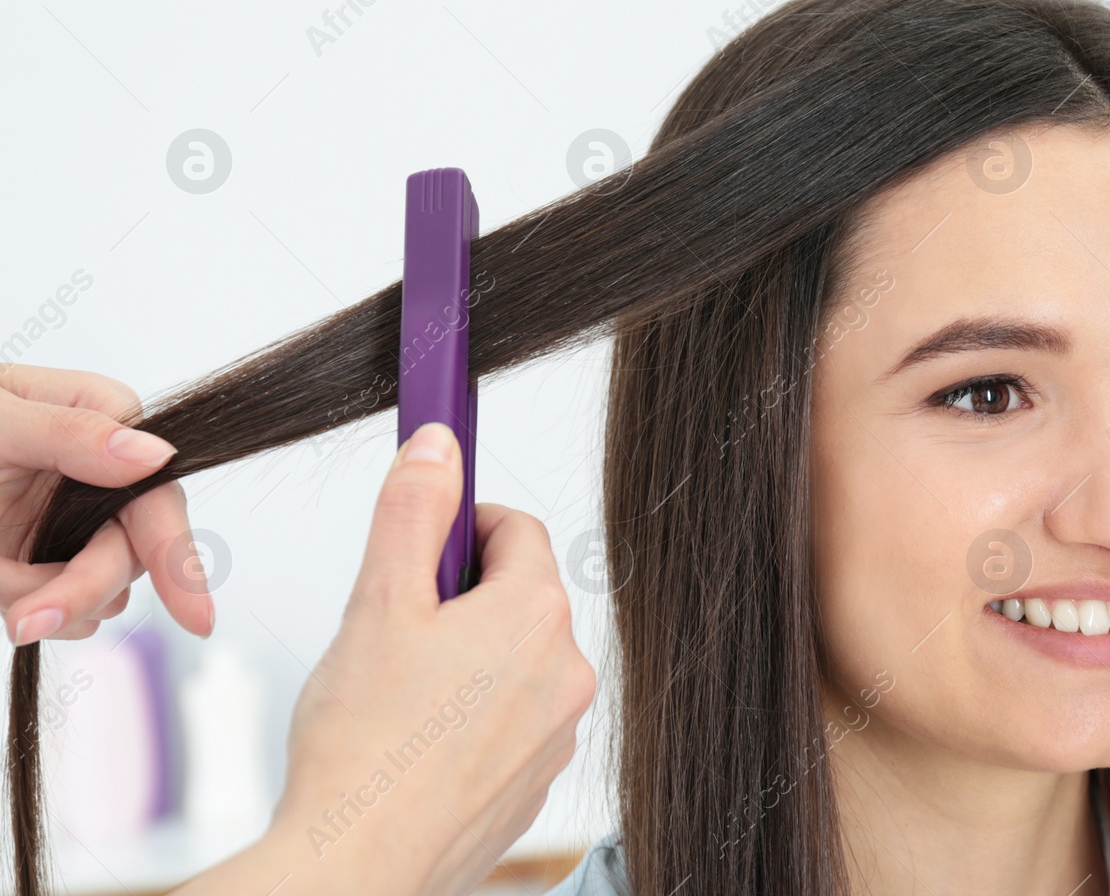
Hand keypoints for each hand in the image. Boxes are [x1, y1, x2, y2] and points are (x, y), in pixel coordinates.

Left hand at [0, 363, 209, 645]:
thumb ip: (72, 435)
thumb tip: (155, 455)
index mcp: (108, 422)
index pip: (158, 498)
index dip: (180, 560)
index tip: (196, 621)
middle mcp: (107, 476)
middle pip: (132, 557)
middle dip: (78, 591)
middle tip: (21, 622)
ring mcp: (79, 523)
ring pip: (101, 593)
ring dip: (40, 598)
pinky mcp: (49, 561)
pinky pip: (62, 610)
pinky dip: (24, 605)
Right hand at [174, 422, 596, 895]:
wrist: (356, 865)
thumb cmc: (364, 747)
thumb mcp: (378, 602)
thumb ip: (411, 511)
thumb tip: (438, 444)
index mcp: (536, 617)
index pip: (516, 528)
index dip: (461, 524)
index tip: (423, 537)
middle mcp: (565, 674)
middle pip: (517, 596)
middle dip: (457, 597)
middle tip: (394, 625)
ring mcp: (555, 735)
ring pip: (511, 662)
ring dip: (463, 658)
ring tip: (397, 691)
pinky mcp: (532, 784)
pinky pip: (508, 722)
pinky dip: (468, 718)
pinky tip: (413, 741)